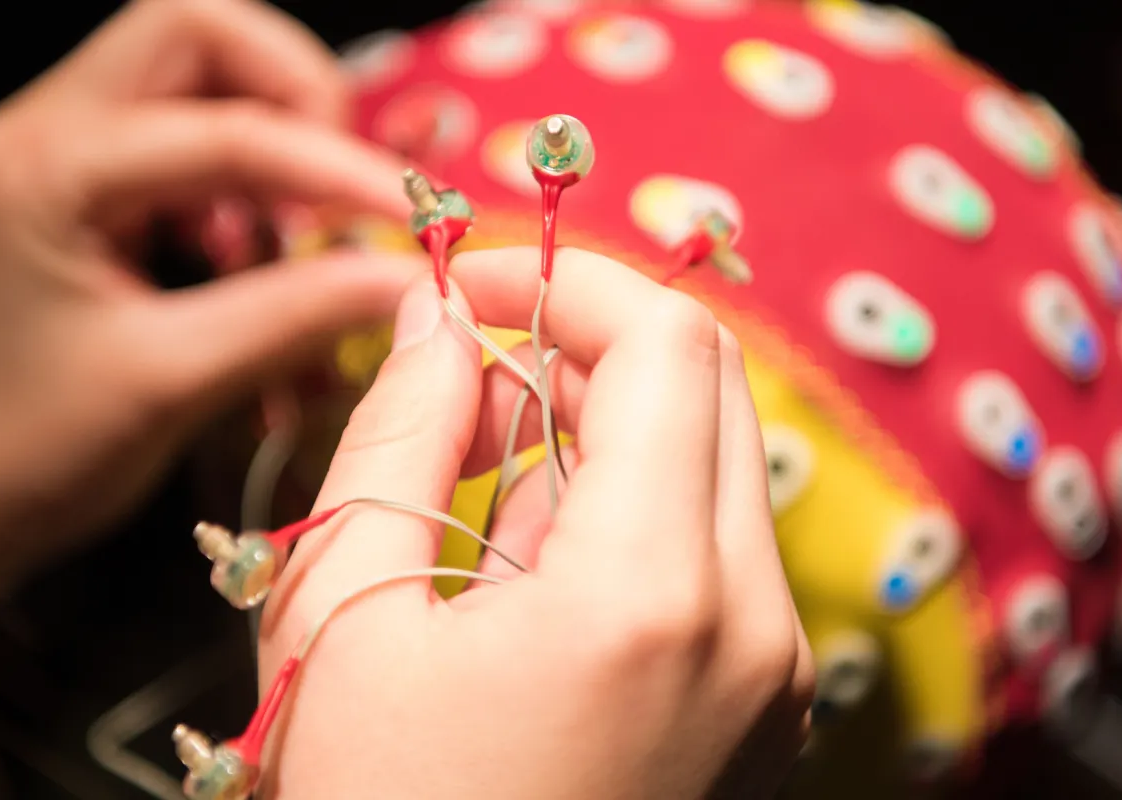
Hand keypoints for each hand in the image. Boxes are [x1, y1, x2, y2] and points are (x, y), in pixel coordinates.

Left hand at [0, 0, 424, 627]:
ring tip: (300, 239)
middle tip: (341, 189)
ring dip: (274, 143)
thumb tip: (414, 278)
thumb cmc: (23, 454)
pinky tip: (255, 267)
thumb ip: (297, 316)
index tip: (412, 219)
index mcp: (52, 164)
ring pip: (199, 81)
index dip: (338, 166)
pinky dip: (245, 193)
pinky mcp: (84, 198)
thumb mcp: (171, 383)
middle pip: (201, 33)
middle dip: (295, 93)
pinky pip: (188, 148)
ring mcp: (64, 157)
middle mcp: (50, 130)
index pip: (229, 126)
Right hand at [259, 248, 814, 798]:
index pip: (665, 344)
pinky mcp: (769, 708)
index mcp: (649, 598)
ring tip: (477, 550)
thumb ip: (397, 435)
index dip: (561, 282)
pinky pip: (715, 554)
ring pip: (712, 468)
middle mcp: (751, 630)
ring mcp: (777, 677)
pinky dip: (630, 525)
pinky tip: (530, 607)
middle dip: (582, 358)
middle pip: (707, 390)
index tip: (471, 285)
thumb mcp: (344, 619)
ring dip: (600, 449)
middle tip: (463, 391)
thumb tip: (437, 316)